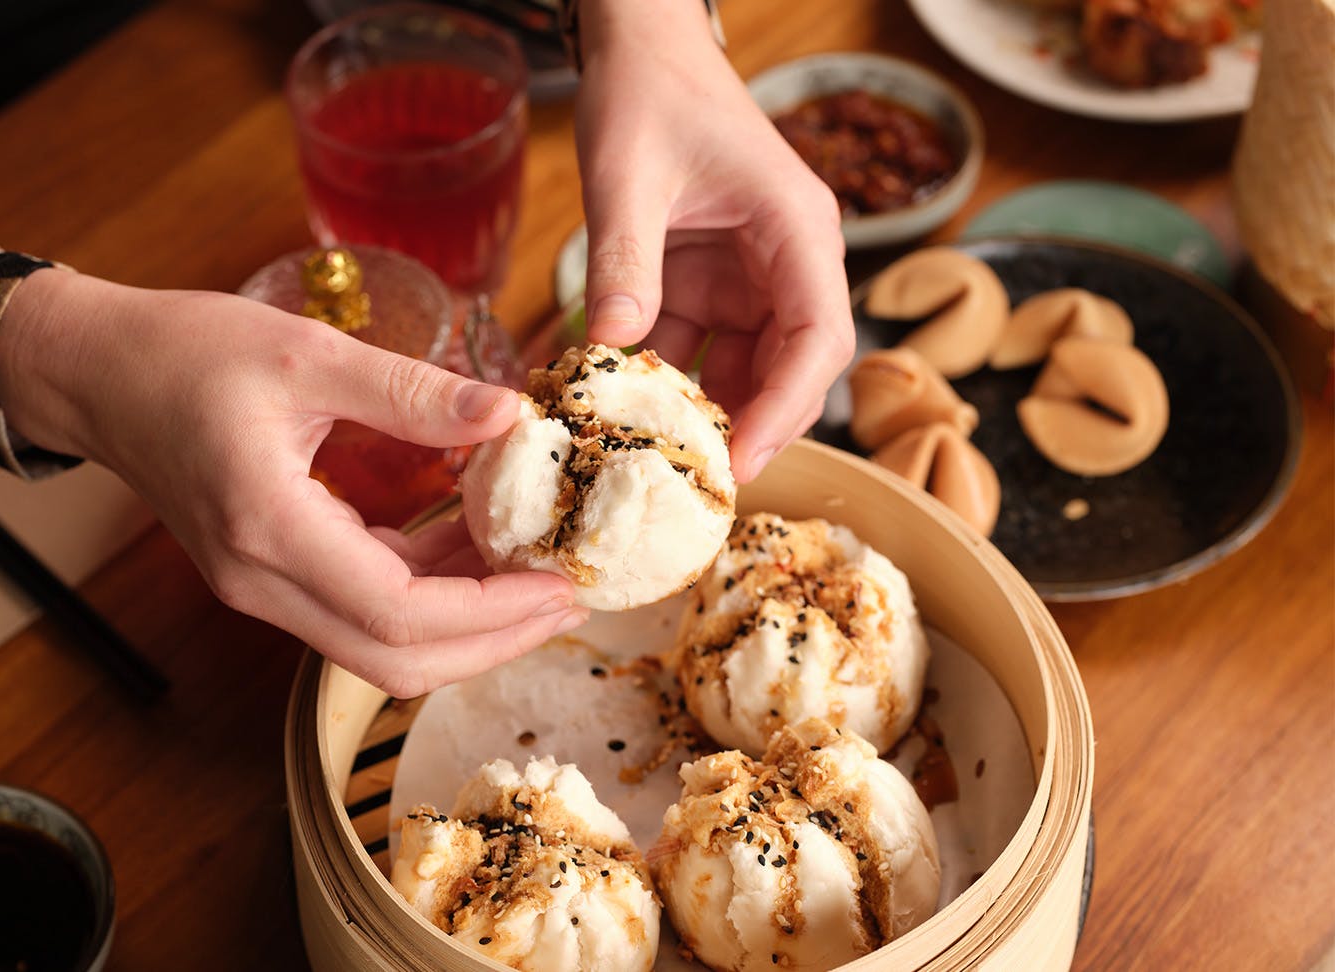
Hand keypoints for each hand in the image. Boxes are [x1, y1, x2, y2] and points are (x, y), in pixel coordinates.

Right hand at [0, 269, 586, 697]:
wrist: (98, 373)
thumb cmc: (186, 353)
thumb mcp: (309, 353)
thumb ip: (412, 391)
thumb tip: (508, 413)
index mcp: (270, 529)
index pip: (400, 614)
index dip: (493, 613)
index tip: (558, 585)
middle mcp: (261, 581)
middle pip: (396, 659)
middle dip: (492, 641)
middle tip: (564, 596)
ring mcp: (261, 587)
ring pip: (380, 647)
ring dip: (462, 622)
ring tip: (533, 569)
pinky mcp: (268, 574)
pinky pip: (359, 610)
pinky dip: (424, 592)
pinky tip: (469, 541)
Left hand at [575, 1, 854, 481]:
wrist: (638, 50)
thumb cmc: (648, 93)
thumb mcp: (628, 175)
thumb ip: (624, 260)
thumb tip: (611, 352)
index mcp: (796, 229)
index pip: (819, 336)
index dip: (788, 405)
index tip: (744, 457)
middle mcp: (786, 262)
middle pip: (793, 368)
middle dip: (750, 425)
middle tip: (695, 482)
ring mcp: (748, 278)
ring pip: (744, 370)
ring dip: (701, 412)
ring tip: (652, 458)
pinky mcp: (708, 286)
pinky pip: (696, 351)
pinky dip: (662, 383)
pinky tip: (618, 412)